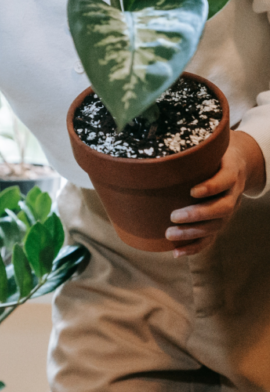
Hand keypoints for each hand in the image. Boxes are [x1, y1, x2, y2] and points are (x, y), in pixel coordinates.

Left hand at [166, 130, 265, 256]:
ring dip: (193, 233)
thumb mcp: (208, 145)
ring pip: (216, 225)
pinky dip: (195, 246)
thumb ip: (188, 146)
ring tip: (170, 234)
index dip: (211, 187)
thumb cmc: (213, 153)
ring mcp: (228, 208)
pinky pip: (211, 237)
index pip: (225, 180)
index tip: (193, 190)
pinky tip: (177, 252)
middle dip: (198, 214)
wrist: (239, 162)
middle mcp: (232, 192)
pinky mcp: (220, 220)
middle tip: (173, 216)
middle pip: (221, 208)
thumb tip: (151, 140)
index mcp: (230, 171)